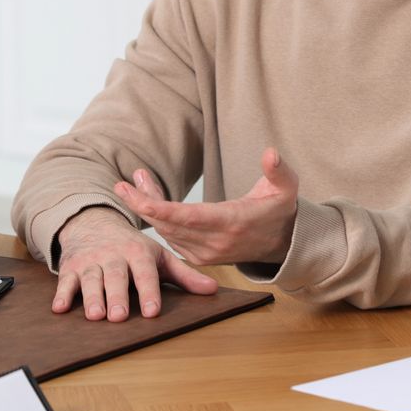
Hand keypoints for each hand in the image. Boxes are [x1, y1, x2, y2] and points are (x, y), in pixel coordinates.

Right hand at [52, 207, 216, 321]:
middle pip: (115, 277)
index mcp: (138, 253)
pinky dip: (61, 295)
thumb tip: (213, 290)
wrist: (93, 223)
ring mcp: (90, 262)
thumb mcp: (159, 256)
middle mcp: (113, 256)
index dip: (148, 291)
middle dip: (116, 296)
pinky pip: (65, 281)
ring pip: (90, 280)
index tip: (152, 311)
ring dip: (91, 298)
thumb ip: (184, 275)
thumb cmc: (131, 247)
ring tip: (95, 316)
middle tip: (119, 317)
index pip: (145, 273)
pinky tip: (59, 309)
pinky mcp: (71, 268)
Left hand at [113, 150, 298, 266]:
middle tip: (123, 183)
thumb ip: (279, 170)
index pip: (189, 217)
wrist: (282, 242)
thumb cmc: (280, 208)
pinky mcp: (200, 257)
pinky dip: (158, 219)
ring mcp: (206, 253)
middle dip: (144, 203)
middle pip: (170, 223)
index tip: (135, 196)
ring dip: (149, 207)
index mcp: (232, 222)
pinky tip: (149, 198)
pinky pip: (171, 238)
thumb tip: (271, 153)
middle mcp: (216, 242)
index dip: (159, 208)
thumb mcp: (286, 187)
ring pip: (167, 231)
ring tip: (138, 180)